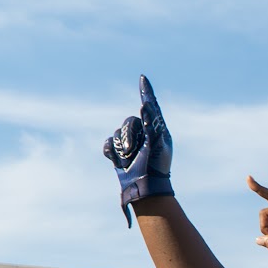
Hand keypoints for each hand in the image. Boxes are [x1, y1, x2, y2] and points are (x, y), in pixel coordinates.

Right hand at [102, 75, 175, 221]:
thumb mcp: (158, 144)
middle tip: (133, 151)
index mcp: (157, 129)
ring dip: (122, 146)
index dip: (146, 91)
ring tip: (130, 159)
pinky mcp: (118, 152)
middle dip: (128, 135)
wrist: (145, 188)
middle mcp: (143, 133)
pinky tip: (119, 161)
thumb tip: (145, 106)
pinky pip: (109, 143)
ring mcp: (130, 142)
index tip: (142, 78)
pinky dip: (111, 151)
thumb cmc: (156, 167)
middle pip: (129, 121)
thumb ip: (152, 124)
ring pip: (117, 133)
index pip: (150, 106)